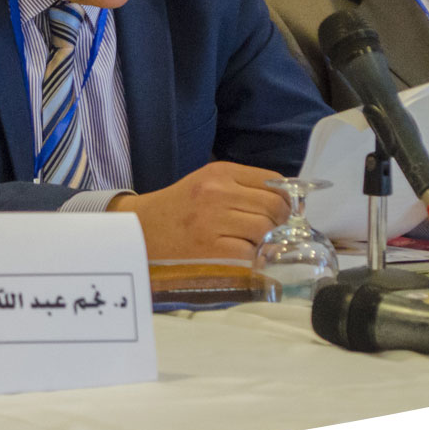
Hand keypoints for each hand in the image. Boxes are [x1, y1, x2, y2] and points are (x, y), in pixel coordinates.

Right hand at [107, 161, 290, 259]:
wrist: (142, 228)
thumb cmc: (179, 206)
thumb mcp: (207, 182)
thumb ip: (242, 185)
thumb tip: (286, 202)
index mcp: (220, 172)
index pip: (272, 180)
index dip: (286, 199)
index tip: (283, 212)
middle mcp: (217, 192)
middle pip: (273, 206)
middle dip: (279, 222)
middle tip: (270, 232)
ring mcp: (213, 220)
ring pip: (264, 230)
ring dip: (266, 241)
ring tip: (253, 244)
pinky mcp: (210, 248)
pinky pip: (250, 253)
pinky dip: (253, 258)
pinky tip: (242, 256)